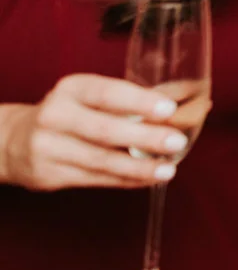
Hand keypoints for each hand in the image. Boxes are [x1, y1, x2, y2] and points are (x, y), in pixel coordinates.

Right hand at [0, 75, 192, 190]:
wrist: (12, 141)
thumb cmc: (69, 113)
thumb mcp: (89, 96)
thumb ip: (131, 100)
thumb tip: (188, 101)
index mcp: (71, 89)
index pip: (107, 93)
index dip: (139, 102)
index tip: (169, 109)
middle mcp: (55, 116)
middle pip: (105, 130)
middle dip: (145, 138)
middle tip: (177, 142)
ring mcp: (49, 148)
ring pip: (101, 160)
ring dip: (139, 167)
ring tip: (167, 169)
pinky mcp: (49, 175)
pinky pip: (95, 179)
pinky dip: (125, 180)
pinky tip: (147, 178)